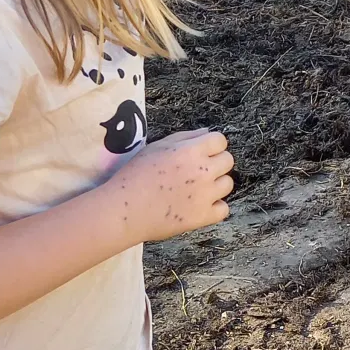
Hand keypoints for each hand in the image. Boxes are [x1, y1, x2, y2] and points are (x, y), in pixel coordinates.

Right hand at [102, 129, 234, 242]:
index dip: (211, 146)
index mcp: (190, 151)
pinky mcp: (203, 216)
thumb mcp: (156, 147)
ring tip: (195, 190)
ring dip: (215, 185)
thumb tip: (207, 133)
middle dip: (215, 163)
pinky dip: (214, 208)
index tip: (201, 154)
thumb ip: (185, 137)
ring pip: (227, 184)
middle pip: (228, 160)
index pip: (220, 140)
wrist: (121, 210)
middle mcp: (202, 171)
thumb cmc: (134, 176)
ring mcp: (205, 195)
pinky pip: (224, 209)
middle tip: (197, 172)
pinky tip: (199, 206)